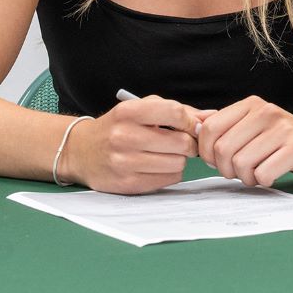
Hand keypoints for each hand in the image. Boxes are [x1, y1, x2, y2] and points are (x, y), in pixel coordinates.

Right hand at [61, 95, 200, 194]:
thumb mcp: (142, 109)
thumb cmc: (119, 126)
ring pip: (178, 163)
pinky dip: (170, 173)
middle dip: (188, 143)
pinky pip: (168, 179)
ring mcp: (124, 162)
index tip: (190, 126)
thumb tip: (212, 117)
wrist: (80, 151)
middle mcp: (123, 136)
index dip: (190, 121)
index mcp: (128, 112)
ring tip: (166, 154)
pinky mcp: (126, 184)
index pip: (175, 113)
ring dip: (179, 159)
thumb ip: (179, 111)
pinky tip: (157, 166)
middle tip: (181, 143)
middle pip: (181, 142)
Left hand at [196, 96, 292, 186]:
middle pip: (222, 149)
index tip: (218, 161)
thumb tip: (193, 126)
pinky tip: (272, 175)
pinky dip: (263, 181)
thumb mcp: (254, 126)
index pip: (209, 128)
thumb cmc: (284, 141)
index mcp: (251, 105)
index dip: (206, 152)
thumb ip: (225, 125)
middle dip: (226, 170)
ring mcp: (283, 129)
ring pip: (241, 164)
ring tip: (257, 174)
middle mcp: (266, 112)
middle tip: (240, 172)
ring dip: (246, 178)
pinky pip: (263, 173)